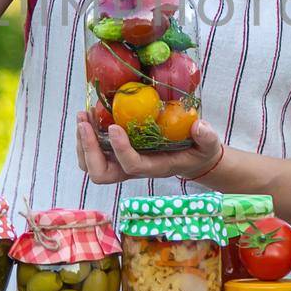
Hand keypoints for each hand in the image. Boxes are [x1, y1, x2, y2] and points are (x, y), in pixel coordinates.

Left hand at [74, 110, 223, 184]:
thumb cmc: (198, 151)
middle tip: (85, 122)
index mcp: (154, 167)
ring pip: (91, 166)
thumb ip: (206, 137)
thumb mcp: (208, 144)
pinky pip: (92, 155)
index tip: (114, 127)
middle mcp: (133, 169)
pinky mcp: (116, 155)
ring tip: (83, 116)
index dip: (120, 150)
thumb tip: (199, 126)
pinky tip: (89, 117)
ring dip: (83, 144)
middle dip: (89, 149)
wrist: (191, 159)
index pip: (132, 166)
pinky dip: (85, 139)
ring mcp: (122, 164)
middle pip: (102, 174)